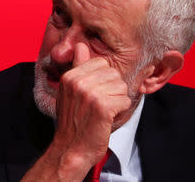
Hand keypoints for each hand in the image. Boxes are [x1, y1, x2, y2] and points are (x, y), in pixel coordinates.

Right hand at [53, 42, 130, 173]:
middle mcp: (78, 82)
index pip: (102, 63)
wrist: (70, 149)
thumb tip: (80, 45)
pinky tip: (107, 118)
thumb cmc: (73, 121)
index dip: (104, 79)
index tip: (95, 94)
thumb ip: (77, 67)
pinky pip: (124, 100)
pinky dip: (120, 111)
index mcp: (70, 76)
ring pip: (121, 86)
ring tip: (103, 112)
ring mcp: (90, 94)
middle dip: (112, 90)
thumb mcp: (70, 91)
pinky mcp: (102, 107)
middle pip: (113, 74)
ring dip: (117, 101)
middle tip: (99, 105)